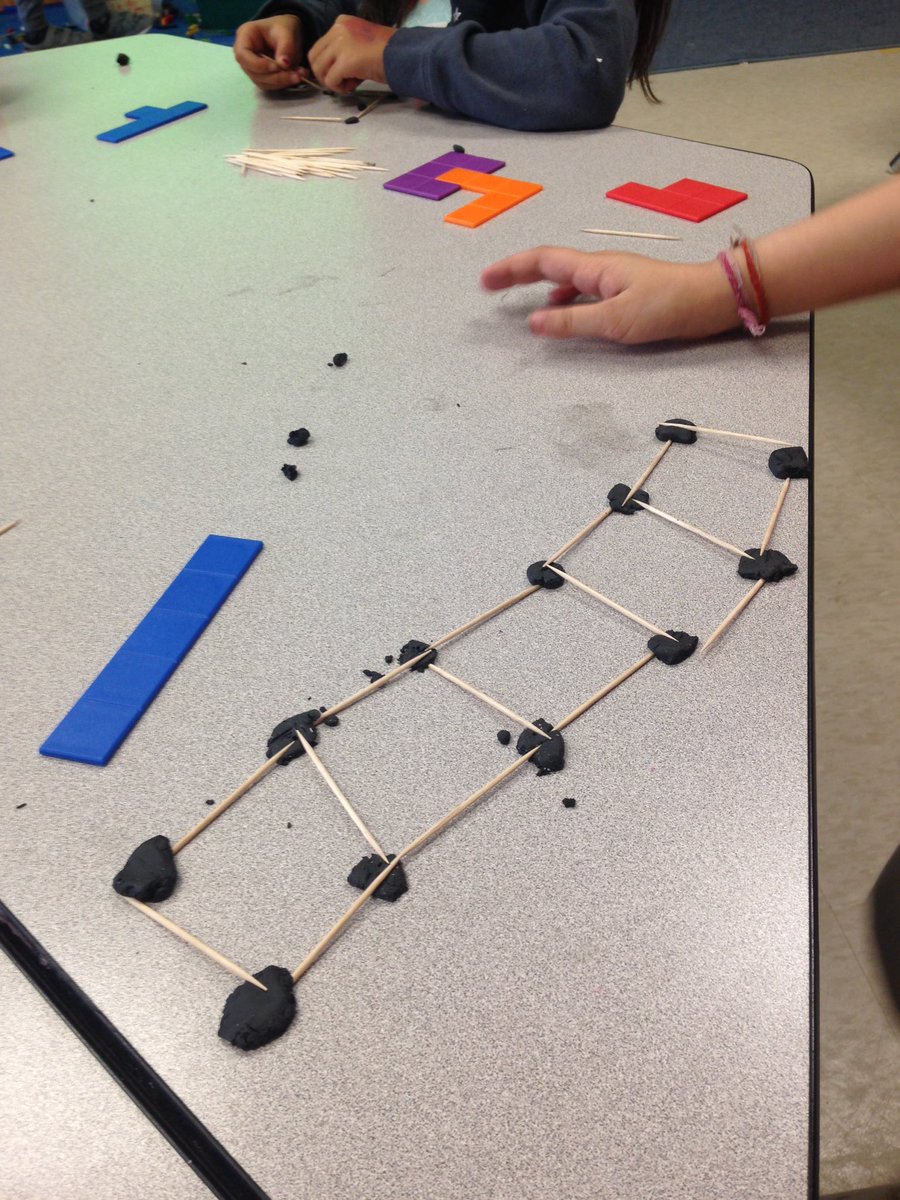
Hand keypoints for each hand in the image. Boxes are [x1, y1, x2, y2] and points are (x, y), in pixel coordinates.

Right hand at [234, 15, 305, 91]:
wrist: (289, 33)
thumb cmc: (284, 26)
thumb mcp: (287, 31)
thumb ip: (286, 46)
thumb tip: (284, 64)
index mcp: (245, 36)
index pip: (242, 56)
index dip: (258, 65)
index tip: (276, 67)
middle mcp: (245, 54)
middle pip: (253, 72)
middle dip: (275, 77)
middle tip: (295, 75)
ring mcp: (252, 67)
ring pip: (262, 82)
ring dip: (281, 82)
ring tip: (299, 75)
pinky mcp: (262, 76)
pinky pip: (270, 85)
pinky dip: (284, 83)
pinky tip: (296, 77)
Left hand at [308, 14, 394, 93]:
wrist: (403, 55)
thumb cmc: (387, 53)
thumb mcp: (361, 43)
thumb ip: (344, 49)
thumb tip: (331, 69)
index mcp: (341, 22)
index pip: (321, 46)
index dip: (328, 64)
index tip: (344, 72)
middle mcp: (337, 29)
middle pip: (314, 57)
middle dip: (324, 74)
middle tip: (340, 82)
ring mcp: (340, 44)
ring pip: (319, 69)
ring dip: (331, 82)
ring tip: (348, 84)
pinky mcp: (345, 61)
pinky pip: (330, 81)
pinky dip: (339, 88)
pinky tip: (352, 86)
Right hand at [481, 246, 741, 343]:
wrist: (710, 300)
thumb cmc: (666, 308)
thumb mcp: (616, 321)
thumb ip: (573, 322)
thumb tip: (533, 323)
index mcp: (594, 269)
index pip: (542, 261)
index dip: (511, 269)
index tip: (485, 281)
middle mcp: (600, 268)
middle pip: (549, 265)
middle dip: (518, 274)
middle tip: (490, 287)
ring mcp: (613, 278)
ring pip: (567, 279)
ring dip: (540, 289)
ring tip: (523, 306)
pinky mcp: (625, 291)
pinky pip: (584, 290)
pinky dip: (565, 300)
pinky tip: (565, 314)